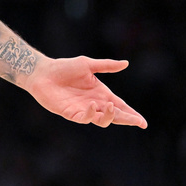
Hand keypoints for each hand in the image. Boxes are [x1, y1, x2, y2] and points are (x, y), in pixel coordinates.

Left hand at [24, 56, 147, 127]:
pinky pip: (84, 118)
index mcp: (101, 93)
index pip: (120, 106)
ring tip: (111, 107)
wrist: (42, 72)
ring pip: (101, 120)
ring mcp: (82, 109)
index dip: (131, 114)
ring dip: (109, 116)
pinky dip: (90, 114)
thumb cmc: (64, 67)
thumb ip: (106, 66)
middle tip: (137, 122)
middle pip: (114, 115)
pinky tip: (92, 105)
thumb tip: (126, 63)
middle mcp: (94, 103)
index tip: (143, 122)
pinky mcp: (70, 113)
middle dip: (126, 119)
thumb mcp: (88, 65)